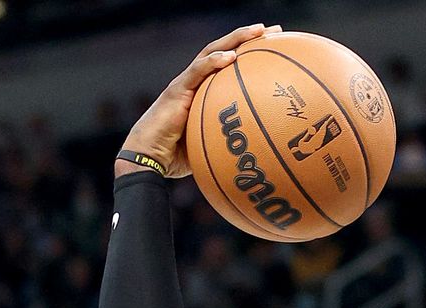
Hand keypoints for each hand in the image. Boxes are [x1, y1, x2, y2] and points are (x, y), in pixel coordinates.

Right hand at [118, 23, 280, 178]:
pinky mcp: (176, 90)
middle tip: (275, 29)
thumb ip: (232, 141)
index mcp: (205, 90)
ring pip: (212, 52)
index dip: (251, 53)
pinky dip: (213, 62)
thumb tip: (260, 152)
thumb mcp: (212, 147)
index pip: (230, 64)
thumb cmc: (178, 157)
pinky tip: (231, 56)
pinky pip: (197, 71)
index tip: (276, 46)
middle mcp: (196, 81)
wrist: (149, 159)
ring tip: (257, 31)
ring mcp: (185, 83)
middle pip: (225, 50)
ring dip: (235, 39)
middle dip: (249, 37)